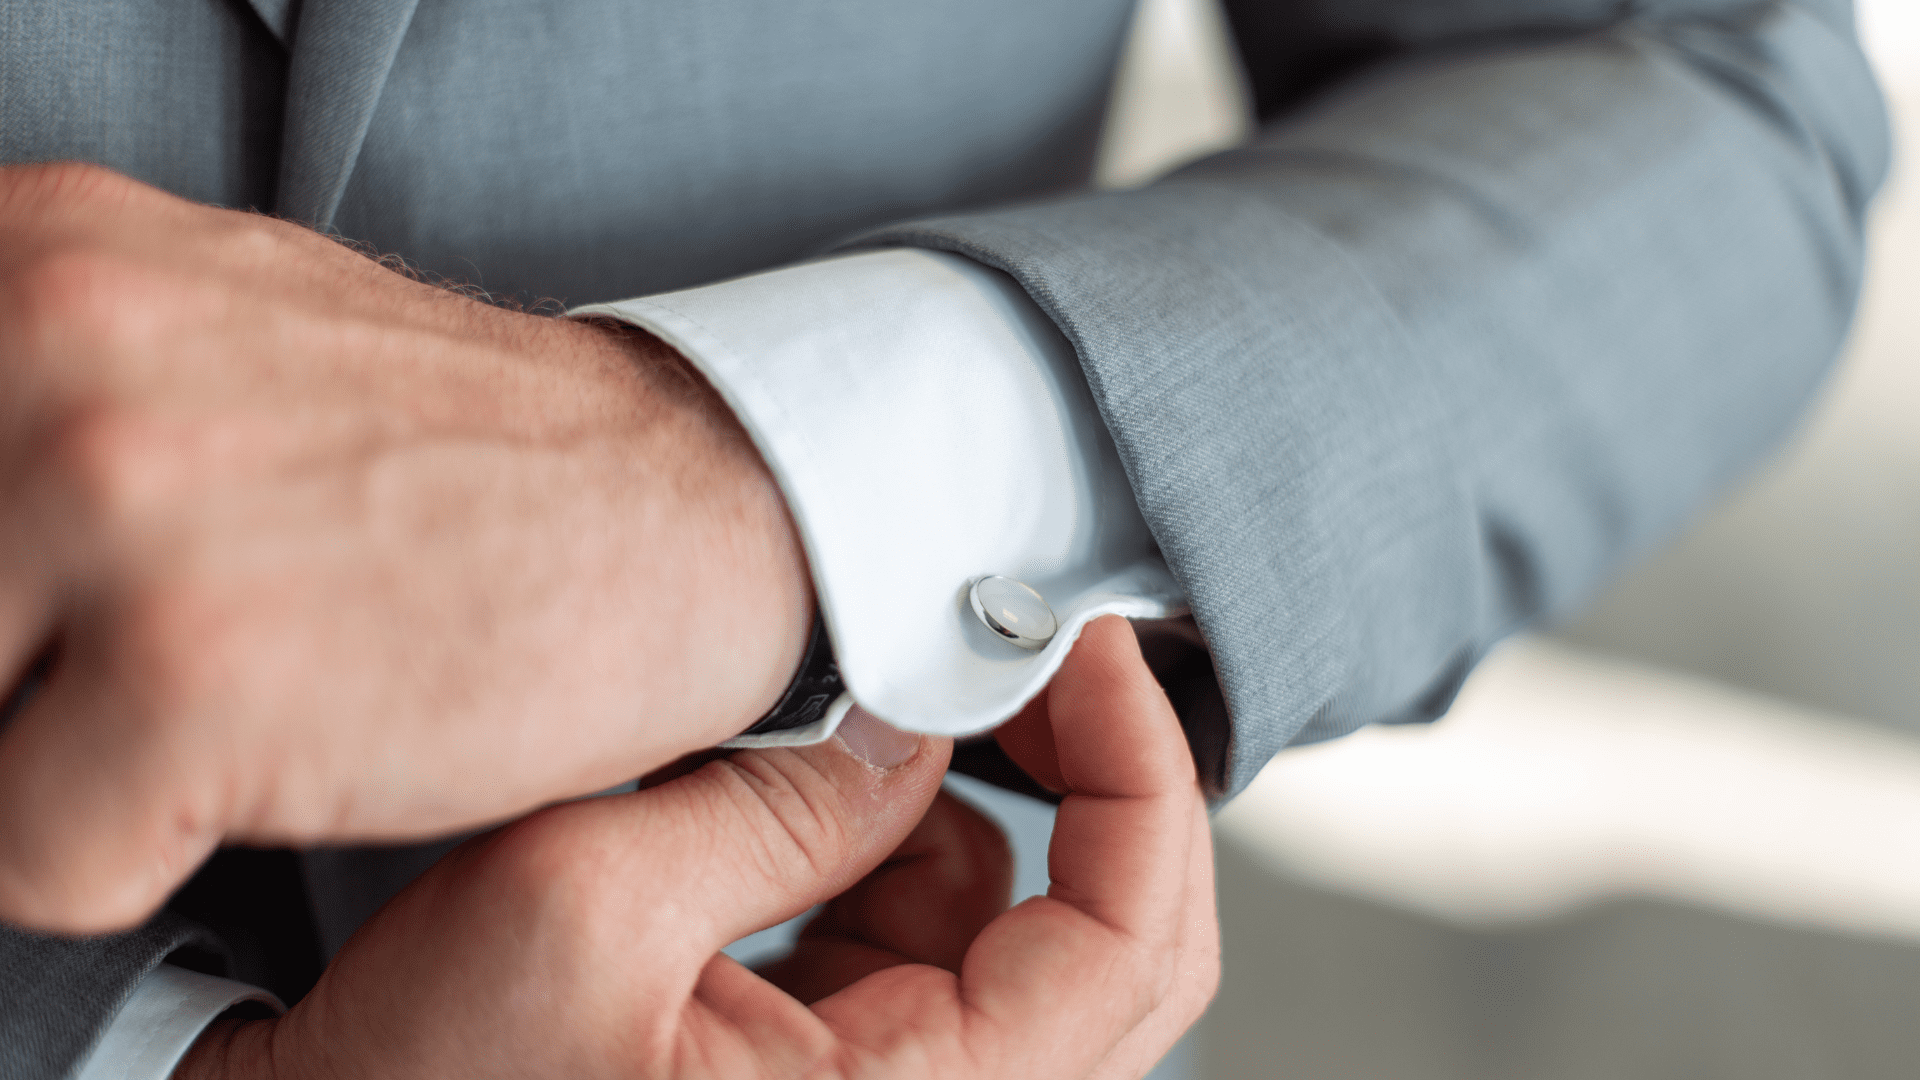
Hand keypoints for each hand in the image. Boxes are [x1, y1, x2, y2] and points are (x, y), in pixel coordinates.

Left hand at [0, 164, 812, 931]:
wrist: (689, 507)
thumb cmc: (458, 452)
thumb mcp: (193, 343)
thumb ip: (21, 407)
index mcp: (25, 253)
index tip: (63, 621)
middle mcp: (48, 345)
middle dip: (17, 679)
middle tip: (169, 652)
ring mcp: (121, 506)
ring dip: (65, 766)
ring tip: (225, 696)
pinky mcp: (196, 679)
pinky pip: (31, 864)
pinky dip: (136, 857)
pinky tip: (276, 759)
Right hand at [177, 616, 1217, 1079]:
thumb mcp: (581, 906)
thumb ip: (776, 807)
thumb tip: (914, 731)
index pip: (1126, 947)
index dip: (1142, 775)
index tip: (1090, 643)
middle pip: (1117, 949)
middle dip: (1091, 785)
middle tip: (1029, 655)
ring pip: (1022, 935)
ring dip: (965, 809)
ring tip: (864, 728)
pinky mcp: (828, 1071)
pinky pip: (929, 943)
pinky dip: (897, 850)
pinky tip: (817, 799)